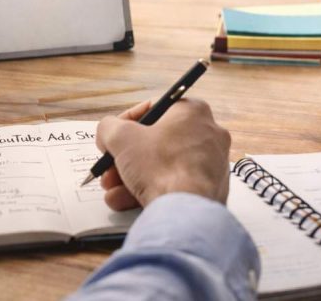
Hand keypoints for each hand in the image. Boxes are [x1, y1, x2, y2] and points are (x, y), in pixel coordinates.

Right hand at [95, 98, 231, 210]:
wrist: (185, 211)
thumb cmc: (160, 166)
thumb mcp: (121, 137)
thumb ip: (109, 127)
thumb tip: (108, 133)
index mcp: (193, 111)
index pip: (154, 108)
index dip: (126, 122)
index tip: (113, 136)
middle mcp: (209, 133)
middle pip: (156, 141)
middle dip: (127, 157)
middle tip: (110, 167)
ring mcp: (212, 163)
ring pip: (163, 166)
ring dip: (132, 177)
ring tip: (113, 191)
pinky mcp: (211, 189)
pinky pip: (175, 184)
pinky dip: (151, 190)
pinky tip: (126, 201)